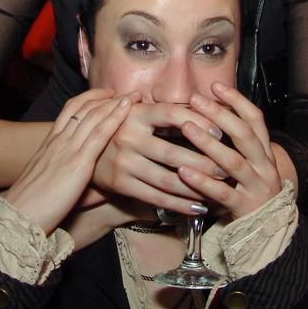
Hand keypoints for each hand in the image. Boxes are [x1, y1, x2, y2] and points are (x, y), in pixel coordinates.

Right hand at [2, 92, 132, 234]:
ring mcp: (68, 149)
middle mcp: (59, 141)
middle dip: (106, 97)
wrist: (19, 215)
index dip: (89, 98)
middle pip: (84, 108)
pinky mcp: (77, 163)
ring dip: (115, 103)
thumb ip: (68, 176)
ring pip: (93, 116)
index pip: (70, 110)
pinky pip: (99, 134)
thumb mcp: (48, 182)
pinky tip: (126, 110)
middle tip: (125, 91)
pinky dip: (114, 118)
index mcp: (50, 143)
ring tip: (133, 96)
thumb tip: (95, 185)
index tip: (105, 94)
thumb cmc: (33, 205)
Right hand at [92, 100, 226, 214]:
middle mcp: (128, 137)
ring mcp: (123, 163)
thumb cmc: (117, 126)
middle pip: (173, 153)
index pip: (171, 114)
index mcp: (134, 114)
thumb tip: (198, 101)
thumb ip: (160, 107)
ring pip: (167, 180)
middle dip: (204, 163)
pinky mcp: (121, 184)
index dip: (197, 122)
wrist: (80, 151)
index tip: (219, 132)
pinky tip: (198, 207)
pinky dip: (179, 204)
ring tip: (218, 189)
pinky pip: (156, 197)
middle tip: (226, 168)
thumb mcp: (132, 109)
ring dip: (196, 187)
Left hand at [176, 82, 280, 219]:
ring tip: (186, 127)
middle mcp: (263, 165)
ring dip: (207, 143)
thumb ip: (236, 140)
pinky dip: (202, 181)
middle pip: (243, 134)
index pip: (254, 118)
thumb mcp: (251, 161)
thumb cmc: (251, 187)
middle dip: (218, 114)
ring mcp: (255, 186)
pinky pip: (222, 193)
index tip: (215, 86)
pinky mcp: (243, 207)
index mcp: (264, 151)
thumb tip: (212, 109)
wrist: (270, 229)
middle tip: (195, 100)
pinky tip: (183, 172)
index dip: (236, 100)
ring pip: (232, 161)